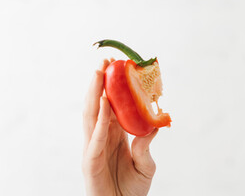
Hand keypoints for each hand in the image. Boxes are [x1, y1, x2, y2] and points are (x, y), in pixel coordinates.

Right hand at [82, 59, 158, 195]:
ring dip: (94, 94)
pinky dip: (99, 120)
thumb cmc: (131, 191)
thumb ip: (145, 146)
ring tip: (99, 74)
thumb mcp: (145, 165)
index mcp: (113, 137)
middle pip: (97, 106)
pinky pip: (95, 138)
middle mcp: (100, 139)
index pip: (110, 107)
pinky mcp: (90, 162)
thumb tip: (153, 127)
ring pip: (91, 116)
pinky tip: (104, 104)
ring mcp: (93, 149)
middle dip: (99, 83)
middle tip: (106, 61)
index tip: (117, 67)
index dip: (112, 87)